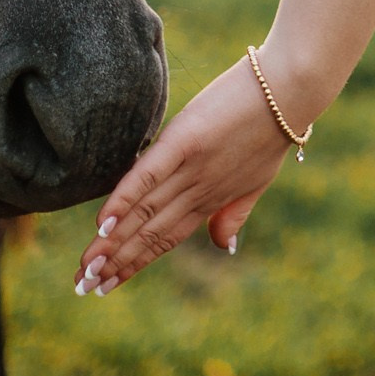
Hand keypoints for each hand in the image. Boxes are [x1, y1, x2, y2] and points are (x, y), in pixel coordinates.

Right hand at [71, 55, 299, 295]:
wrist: (291, 89)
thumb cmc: (273, 128)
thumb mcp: (259, 178)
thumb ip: (236, 210)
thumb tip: (225, 246)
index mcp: (213, 199)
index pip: (167, 239)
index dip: (137, 263)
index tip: (108, 284)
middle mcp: (199, 189)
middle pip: (149, 231)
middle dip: (115, 261)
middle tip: (83, 285)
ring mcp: (193, 166)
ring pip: (145, 211)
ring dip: (113, 241)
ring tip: (86, 266)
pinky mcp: (187, 139)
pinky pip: (150, 175)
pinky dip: (126, 198)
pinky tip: (104, 222)